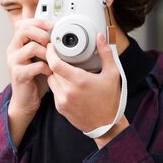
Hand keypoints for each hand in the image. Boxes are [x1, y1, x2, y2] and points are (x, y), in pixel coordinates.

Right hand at [6, 18, 52, 145]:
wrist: (26, 101)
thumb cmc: (35, 79)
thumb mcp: (39, 58)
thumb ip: (43, 45)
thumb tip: (58, 31)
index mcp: (17, 44)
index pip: (22, 24)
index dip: (37, 21)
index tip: (51, 25)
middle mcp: (13, 51)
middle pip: (23, 30)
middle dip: (41, 33)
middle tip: (51, 42)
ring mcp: (14, 62)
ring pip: (31, 47)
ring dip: (47, 53)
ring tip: (53, 60)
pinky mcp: (18, 75)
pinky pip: (35, 65)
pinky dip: (46, 68)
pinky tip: (50, 72)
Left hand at [46, 33, 128, 147]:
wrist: (106, 125)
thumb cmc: (110, 100)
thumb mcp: (112, 74)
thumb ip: (105, 53)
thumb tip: (100, 37)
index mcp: (80, 81)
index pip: (55, 64)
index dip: (50, 53)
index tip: (51, 47)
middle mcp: (68, 91)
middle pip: (52, 71)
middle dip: (56, 63)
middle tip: (63, 59)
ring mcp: (63, 101)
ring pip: (51, 81)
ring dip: (56, 75)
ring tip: (68, 73)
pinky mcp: (60, 108)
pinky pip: (54, 92)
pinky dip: (59, 87)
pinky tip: (70, 86)